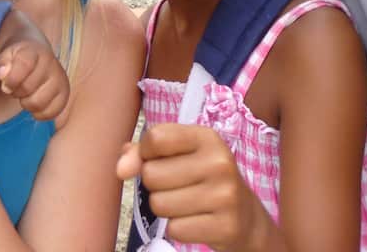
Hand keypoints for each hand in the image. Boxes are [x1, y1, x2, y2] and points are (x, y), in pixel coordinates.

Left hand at [0, 40, 69, 120]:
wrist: (34, 54)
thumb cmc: (16, 58)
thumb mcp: (4, 56)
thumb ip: (2, 63)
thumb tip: (3, 74)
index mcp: (34, 50)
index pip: (24, 65)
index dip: (11, 79)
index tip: (5, 83)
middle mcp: (51, 63)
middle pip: (27, 89)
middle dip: (16, 91)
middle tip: (16, 85)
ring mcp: (60, 78)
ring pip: (38, 103)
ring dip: (26, 103)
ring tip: (26, 93)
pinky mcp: (64, 93)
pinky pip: (51, 113)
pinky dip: (39, 113)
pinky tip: (35, 101)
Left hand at [115, 123, 276, 251]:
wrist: (245, 217)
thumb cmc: (202, 179)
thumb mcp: (180, 155)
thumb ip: (143, 152)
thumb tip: (121, 169)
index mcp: (207, 137)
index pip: (156, 137)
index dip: (146, 153)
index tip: (159, 160)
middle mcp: (219, 162)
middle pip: (152, 174)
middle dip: (155, 185)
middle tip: (177, 186)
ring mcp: (224, 195)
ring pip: (159, 204)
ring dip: (165, 208)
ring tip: (185, 203)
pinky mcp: (225, 226)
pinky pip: (174, 229)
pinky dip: (178, 228)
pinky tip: (195, 220)